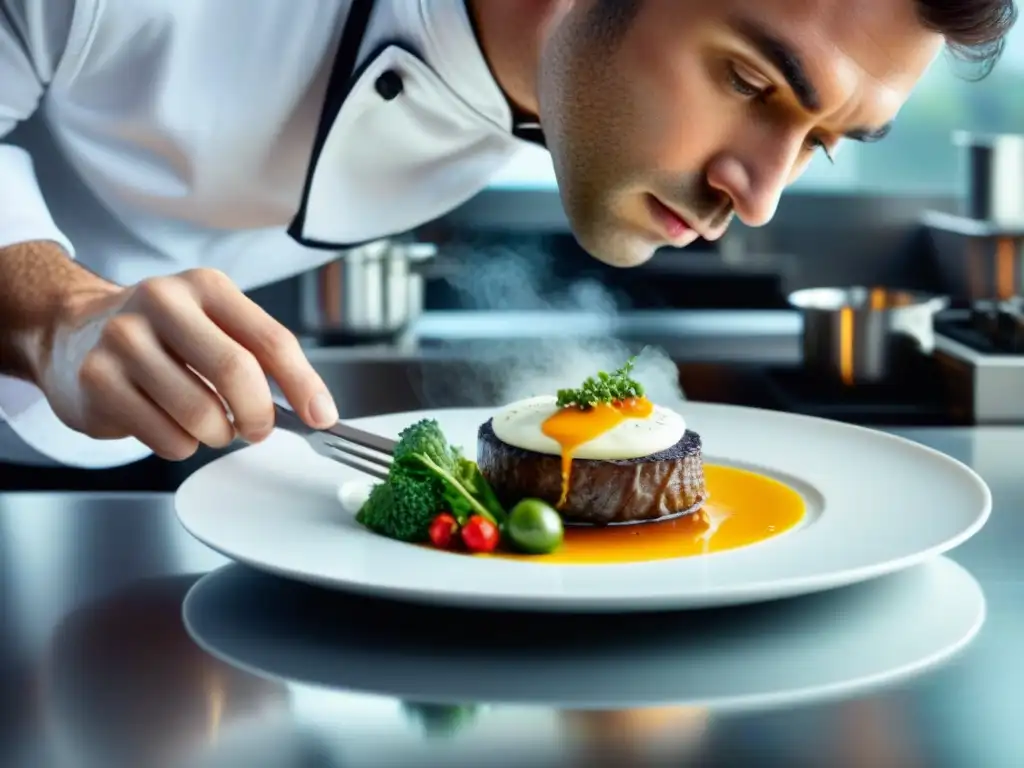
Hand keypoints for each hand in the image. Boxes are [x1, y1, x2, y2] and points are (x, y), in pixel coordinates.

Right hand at [38, 268, 337, 459]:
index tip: (322, 417)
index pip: (271, 339)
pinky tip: (170, 425)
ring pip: (201, 415)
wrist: (73, 334)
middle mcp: (163, 302)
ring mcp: (123, 339)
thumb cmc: (163, 337)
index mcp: (206, 286)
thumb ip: (261, 357)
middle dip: (259, 415)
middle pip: (236, 373)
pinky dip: (182, 446)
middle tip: (258, 429)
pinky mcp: (97, 379)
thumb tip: (314, 407)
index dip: (303, 384)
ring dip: (217, 435)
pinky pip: (167, 438)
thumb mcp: (214, 325)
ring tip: (209, 424)